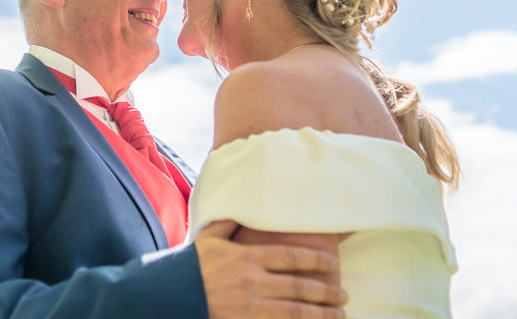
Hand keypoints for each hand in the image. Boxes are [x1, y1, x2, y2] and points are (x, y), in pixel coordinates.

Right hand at [194, 221, 346, 318]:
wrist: (172, 294)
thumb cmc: (190, 265)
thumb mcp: (209, 237)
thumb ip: (230, 223)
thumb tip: (245, 208)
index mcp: (248, 258)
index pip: (290, 257)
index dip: (316, 261)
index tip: (333, 264)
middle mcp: (254, 281)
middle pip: (299, 286)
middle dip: (325, 291)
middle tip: (344, 294)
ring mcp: (252, 306)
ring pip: (295, 311)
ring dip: (321, 314)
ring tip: (339, 315)